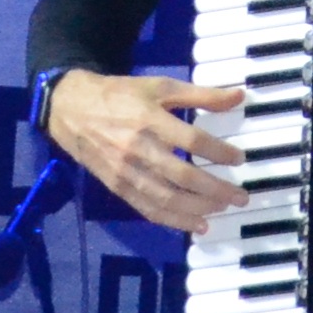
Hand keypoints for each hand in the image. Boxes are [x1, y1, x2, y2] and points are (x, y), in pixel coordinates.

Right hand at [49, 70, 247, 235]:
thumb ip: (200, 94)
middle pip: (183, 176)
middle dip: (216, 189)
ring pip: (167, 198)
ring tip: (222, 210)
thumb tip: (238, 96)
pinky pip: (148, 209)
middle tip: (240, 196)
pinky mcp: (118, 187)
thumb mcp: (160, 87)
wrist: (71, 109)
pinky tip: (196, 225)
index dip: (219, 152)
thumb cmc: (120, 95)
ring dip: (198, 209)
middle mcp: (139, 148)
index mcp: (150, 119)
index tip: (239, 159)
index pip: (193, 141)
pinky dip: (174, 220)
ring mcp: (126, 171)